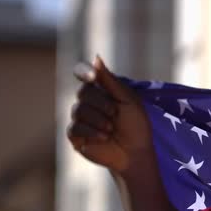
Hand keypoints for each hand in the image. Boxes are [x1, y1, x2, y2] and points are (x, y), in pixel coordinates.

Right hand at [67, 56, 152, 173]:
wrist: (135, 152)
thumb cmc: (136, 125)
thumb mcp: (128, 100)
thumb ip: (111, 81)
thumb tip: (96, 58)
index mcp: (101, 90)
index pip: (84, 74)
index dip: (85, 72)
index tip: (93, 77)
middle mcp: (88, 102)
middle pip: (83, 92)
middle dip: (101, 103)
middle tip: (115, 114)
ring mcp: (80, 118)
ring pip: (78, 109)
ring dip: (98, 119)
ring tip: (111, 129)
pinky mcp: (76, 135)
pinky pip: (74, 127)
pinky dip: (91, 131)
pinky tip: (104, 137)